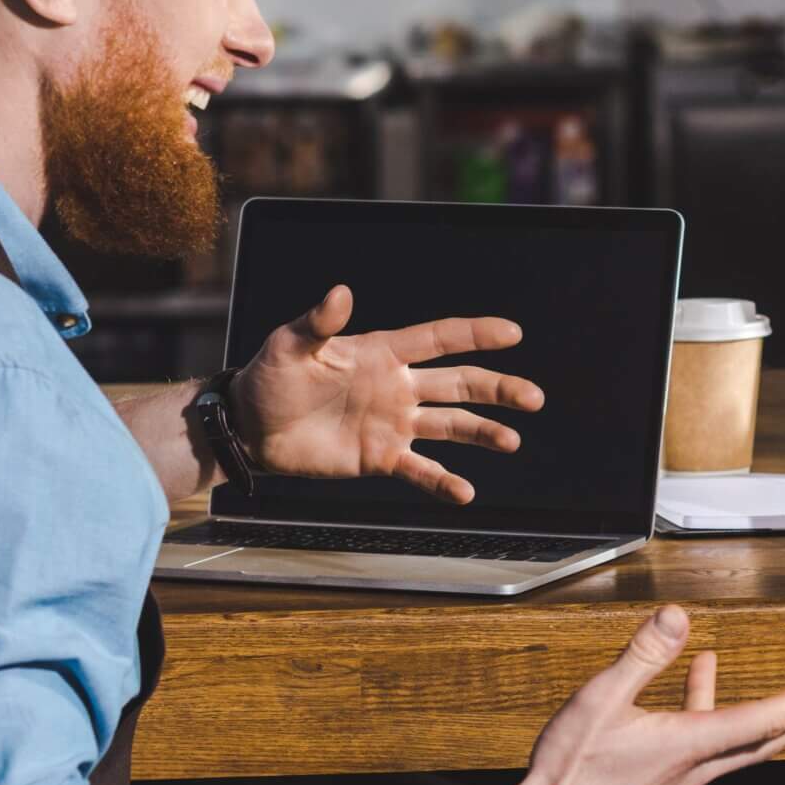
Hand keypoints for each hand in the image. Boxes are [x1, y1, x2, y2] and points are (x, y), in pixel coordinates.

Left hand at [232, 284, 543, 502]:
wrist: (250, 427)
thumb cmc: (269, 378)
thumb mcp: (289, 345)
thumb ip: (318, 321)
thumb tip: (340, 292)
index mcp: (383, 352)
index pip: (439, 339)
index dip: (476, 334)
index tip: (512, 333)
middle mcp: (398, 387)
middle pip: (460, 385)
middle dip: (499, 390)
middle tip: (534, 398)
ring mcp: (393, 424)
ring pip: (451, 425)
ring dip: (483, 432)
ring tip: (512, 441)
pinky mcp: (381, 457)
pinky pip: (420, 470)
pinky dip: (443, 481)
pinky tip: (466, 492)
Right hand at [507, 606, 784, 784]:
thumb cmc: (572, 775)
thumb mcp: (601, 701)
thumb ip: (642, 657)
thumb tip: (678, 616)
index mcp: (690, 744)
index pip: (762, 720)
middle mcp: (695, 767)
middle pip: (765, 740)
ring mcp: (679, 778)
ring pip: (736, 744)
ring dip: (762, 716)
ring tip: (759, 687)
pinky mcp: (661, 784)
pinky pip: (704, 748)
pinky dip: (711, 716)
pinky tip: (687, 694)